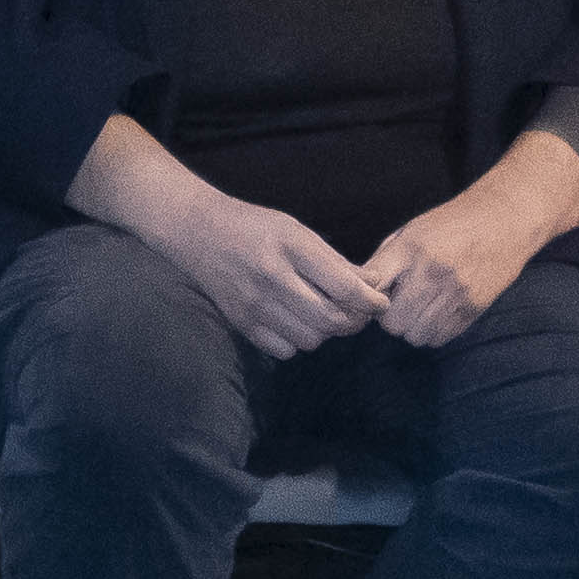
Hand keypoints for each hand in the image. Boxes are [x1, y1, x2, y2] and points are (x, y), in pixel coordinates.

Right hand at [150, 183, 388, 360]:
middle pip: (330, 319)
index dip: (370, 301)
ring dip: (326, 332)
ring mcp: (254, 304)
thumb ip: (334, 261)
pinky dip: (298, 342)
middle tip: (359, 314)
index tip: (380, 302)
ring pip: (311, 339)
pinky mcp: (241, 323)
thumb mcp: (296, 231)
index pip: (343, 287)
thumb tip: (373, 284)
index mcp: (291, 247)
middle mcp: (272, 278)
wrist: (199, 232)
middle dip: (353, 321)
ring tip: (325, 315)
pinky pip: (285, 350)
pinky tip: (296, 322)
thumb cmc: (254, 227)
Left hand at [359, 163, 575, 349]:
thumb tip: (361, 290)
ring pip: (416, 336)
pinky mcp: (474, 308)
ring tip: (420, 309)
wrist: (504, 220)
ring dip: (413, 328)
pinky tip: (439, 312)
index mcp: (411, 249)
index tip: (373, 296)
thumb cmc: (452, 224)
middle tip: (400, 304)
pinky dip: (434, 331)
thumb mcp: (412, 230)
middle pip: (393, 323)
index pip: (373, 286)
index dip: (366, 297)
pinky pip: (440, 338)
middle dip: (391, 318)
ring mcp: (456, 293)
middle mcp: (432, 272)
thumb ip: (385, 259)